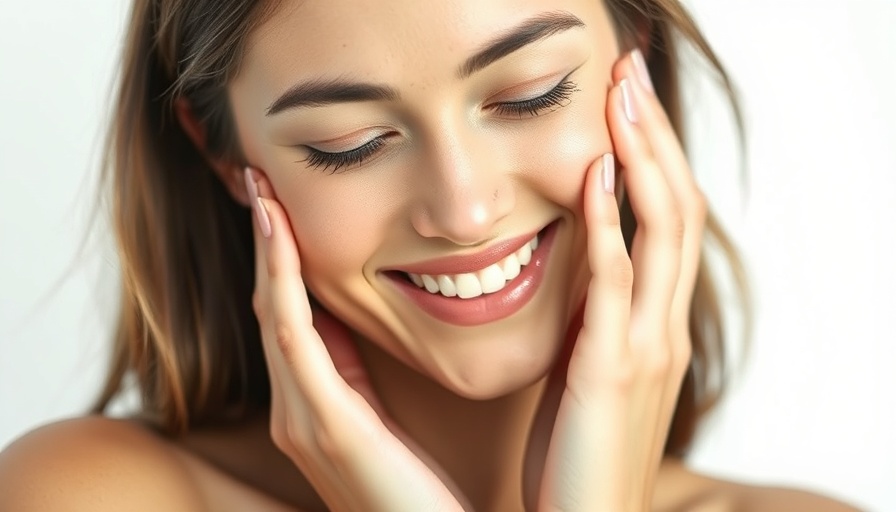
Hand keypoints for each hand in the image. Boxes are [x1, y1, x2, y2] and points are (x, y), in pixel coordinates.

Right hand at [246, 170, 469, 511]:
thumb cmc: (422, 493)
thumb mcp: (384, 424)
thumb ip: (361, 379)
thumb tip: (358, 324)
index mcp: (314, 406)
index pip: (287, 317)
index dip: (279, 260)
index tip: (278, 204)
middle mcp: (295, 409)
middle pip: (269, 307)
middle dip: (264, 244)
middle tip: (258, 181)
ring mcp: (302, 418)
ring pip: (273, 313)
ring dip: (267, 249)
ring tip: (261, 192)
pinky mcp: (324, 424)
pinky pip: (293, 336)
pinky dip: (282, 281)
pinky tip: (278, 234)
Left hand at [525, 50, 701, 510]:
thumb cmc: (578, 453)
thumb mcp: (588, 373)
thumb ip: (592, 320)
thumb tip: (575, 267)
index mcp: (654, 325)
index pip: (666, 222)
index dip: (652, 157)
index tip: (626, 103)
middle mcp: (663, 326)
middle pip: (676, 208)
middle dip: (655, 136)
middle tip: (630, 72)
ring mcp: (646, 346)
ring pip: (663, 231)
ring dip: (643, 157)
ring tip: (622, 96)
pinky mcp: (613, 369)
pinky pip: (619, 283)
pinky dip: (613, 224)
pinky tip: (598, 174)